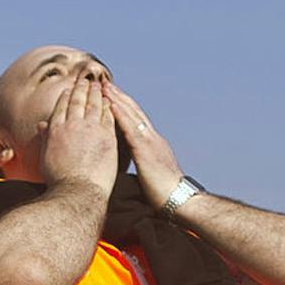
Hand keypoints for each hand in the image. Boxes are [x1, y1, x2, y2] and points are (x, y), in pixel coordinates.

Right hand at [35, 72, 116, 196]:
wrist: (76, 192)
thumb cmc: (58, 180)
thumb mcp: (45, 157)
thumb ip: (45, 137)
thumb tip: (42, 125)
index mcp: (55, 129)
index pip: (62, 106)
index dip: (68, 95)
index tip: (71, 88)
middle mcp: (72, 125)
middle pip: (78, 100)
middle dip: (82, 88)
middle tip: (87, 80)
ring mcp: (91, 129)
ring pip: (94, 104)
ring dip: (97, 93)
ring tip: (100, 86)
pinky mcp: (107, 136)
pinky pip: (108, 116)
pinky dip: (108, 106)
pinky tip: (111, 101)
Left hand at [103, 83, 184, 209]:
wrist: (179, 201)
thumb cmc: (163, 194)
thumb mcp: (149, 173)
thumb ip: (141, 163)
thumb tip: (130, 165)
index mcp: (152, 144)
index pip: (136, 120)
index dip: (124, 106)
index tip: (111, 95)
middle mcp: (152, 138)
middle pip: (133, 112)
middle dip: (119, 96)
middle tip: (105, 83)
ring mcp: (150, 142)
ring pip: (131, 115)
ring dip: (117, 99)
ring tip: (104, 87)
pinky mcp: (146, 151)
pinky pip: (130, 129)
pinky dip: (120, 115)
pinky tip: (110, 104)